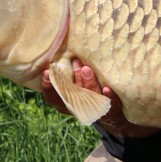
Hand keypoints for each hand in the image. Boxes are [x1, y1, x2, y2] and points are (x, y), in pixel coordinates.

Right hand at [40, 58, 158, 137]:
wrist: (113, 115)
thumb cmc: (90, 92)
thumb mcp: (77, 84)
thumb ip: (70, 72)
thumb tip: (64, 46)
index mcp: (68, 103)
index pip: (54, 98)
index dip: (49, 87)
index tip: (47, 73)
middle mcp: (79, 108)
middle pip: (72, 97)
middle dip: (70, 81)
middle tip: (72, 64)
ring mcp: (95, 110)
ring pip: (90, 98)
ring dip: (87, 83)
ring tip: (87, 69)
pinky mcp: (111, 111)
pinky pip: (110, 105)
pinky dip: (108, 97)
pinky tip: (107, 89)